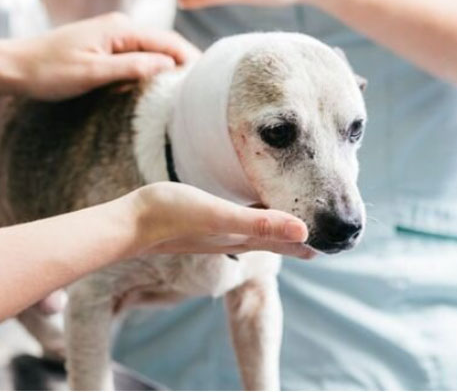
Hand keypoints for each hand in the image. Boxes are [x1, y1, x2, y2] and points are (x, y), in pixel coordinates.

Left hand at [12, 12, 199, 99]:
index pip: (168, 41)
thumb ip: (130, 66)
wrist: (12, 67)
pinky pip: (139, 55)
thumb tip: (168, 65)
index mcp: (119, 28)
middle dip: (186, 62)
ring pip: (153, 50)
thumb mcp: (91, 73)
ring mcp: (112, 35)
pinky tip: (161, 84)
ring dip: (170, 67)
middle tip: (207, 88)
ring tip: (189, 89)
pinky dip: (154, 67)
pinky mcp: (105, 47)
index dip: (191, 59)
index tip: (210, 80)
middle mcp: (119, 26)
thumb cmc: (46, 70)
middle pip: (164, 44)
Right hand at [122, 182, 315, 258]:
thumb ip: (259, 222)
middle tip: (317, 237)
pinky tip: (242, 213)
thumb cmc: (170, 216)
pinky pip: (232, 223)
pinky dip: (248, 219)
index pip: (283, 242)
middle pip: (271, 238)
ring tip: (287, 226)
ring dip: (273, 229)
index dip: (305, 242)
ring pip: (252, 232)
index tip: (330, 243)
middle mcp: (229, 238)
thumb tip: (304, 231)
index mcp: (240, 237)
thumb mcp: (218, 215)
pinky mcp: (196, 224)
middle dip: (294, 238)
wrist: (126, 224)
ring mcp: (212, 233)